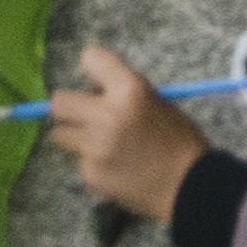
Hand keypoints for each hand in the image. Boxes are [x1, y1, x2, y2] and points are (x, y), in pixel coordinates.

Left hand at [45, 45, 209, 222]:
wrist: (188, 187)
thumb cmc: (180, 140)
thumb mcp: (158, 103)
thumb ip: (124, 92)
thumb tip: (95, 89)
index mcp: (129, 90)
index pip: (90, 58)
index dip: (95, 67)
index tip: (98, 80)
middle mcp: (105, 115)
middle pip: (58, 102)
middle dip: (69, 107)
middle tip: (84, 115)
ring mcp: (94, 147)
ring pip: (60, 134)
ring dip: (76, 136)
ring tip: (99, 144)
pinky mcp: (89, 174)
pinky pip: (79, 161)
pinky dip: (92, 162)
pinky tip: (114, 168)